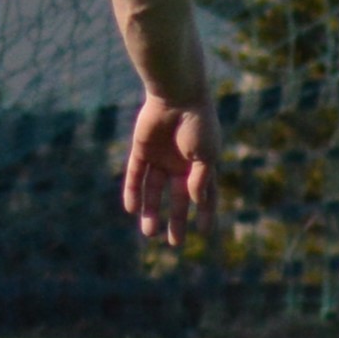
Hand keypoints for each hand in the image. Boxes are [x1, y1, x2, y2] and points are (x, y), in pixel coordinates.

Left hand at [121, 92, 223, 244]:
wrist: (177, 94)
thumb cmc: (198, 122)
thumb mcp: (206, 154)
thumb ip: (201, 179)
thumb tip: (194, 202)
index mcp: (201, 162)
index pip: (206, 194)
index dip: (206, 213)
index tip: (205, 233)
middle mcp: (180, 162)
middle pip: (177, 197)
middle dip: (177, 220)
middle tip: (175, 243)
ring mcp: (160, 156)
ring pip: (153, 190)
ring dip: (151, 211)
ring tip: (149, 233)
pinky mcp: (142, 150)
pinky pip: (136, 174)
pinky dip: (133, 192)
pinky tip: (131, 210)